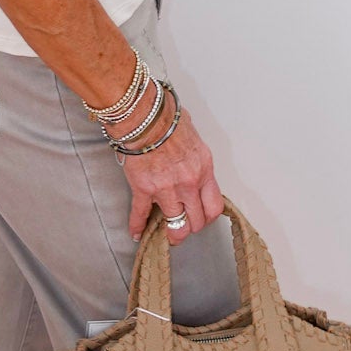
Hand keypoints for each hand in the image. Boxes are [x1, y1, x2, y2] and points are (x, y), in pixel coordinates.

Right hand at [108, 89, 224, 244]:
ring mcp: (166, 189)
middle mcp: (188, 184)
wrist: (145, 114)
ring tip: (167, 235)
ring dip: (170, 233)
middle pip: (195, 221)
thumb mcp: (193, 137)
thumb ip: (195, 157)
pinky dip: (138, 226)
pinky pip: (141, 214)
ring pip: (174, 225)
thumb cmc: (167, 118)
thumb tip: (191, 160)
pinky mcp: (144, 189)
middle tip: (184, 227)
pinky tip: (137, 233)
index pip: (213, 207)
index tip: (201, 219)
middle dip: (190, 227)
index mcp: (203, 170)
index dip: (207, 219)